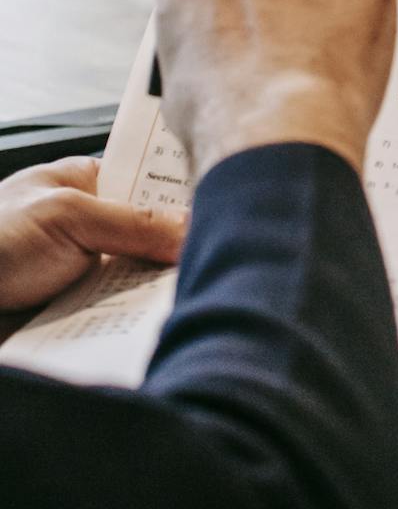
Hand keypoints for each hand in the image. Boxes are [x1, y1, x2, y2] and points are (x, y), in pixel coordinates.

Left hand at [0, 156, 184, 312]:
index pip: (152, 182)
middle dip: (173, 251)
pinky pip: (120, 316)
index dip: (185, 194)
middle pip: (153, 236)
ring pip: (140, 280)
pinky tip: (145, 329)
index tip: (216, 212)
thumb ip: (132, 222)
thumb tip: (189, 230)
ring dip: (153, 292)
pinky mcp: (79, 312)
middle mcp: (91, 226)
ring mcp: (86, 271)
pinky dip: (132, 323)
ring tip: (177, 300)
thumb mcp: (66, 215)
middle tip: (199, 261)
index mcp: (89, 184)